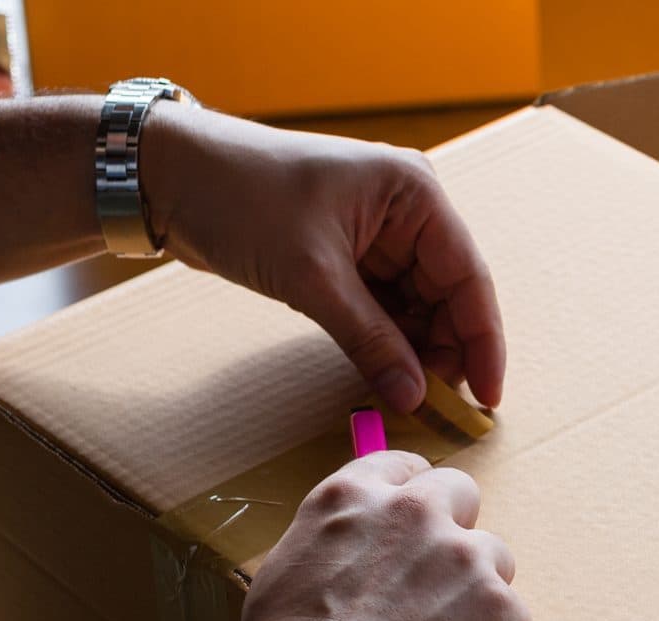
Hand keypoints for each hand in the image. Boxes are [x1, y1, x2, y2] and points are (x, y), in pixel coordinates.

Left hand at [145, 106, 505, 414]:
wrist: (172, 177)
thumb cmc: (242, 198)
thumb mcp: (312, 277)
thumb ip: (369, 339)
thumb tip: (414, 395)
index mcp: (414, 194)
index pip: (468, 277)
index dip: (481, 341)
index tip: (486, 397)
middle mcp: (406, 209)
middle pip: (448, 294)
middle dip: (444, 350)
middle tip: (434, 405)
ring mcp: (378, 232)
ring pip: (417, 305)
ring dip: (414, 350)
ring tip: (405, 394)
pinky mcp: (348, 254)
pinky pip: (384, 305)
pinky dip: (386, 339)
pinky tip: (382, 371)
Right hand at [231, 451, 530, 620]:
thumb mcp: (286, 571)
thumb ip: (335, 542)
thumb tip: (357, 549)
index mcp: (354, 497)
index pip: (405, 468)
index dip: (411, 499)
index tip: (413, 527)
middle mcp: (414, 512)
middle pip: (461, 494)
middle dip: (451, 533)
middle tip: (432, 586)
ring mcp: (463, 557)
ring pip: (494, 559)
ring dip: (475, 594)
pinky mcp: (499, 609)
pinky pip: (513, 619)